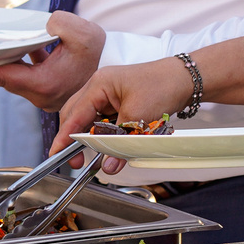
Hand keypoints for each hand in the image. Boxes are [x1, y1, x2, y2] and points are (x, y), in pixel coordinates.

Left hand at [0, 11, 105, 113]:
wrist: (117, 68)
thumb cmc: (102, 54)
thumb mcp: (83, 32)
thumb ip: (59, 24)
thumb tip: (45, 25)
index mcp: (46, 83)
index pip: (4, 76)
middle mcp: (42, 95)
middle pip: (5, 79)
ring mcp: (45, 96)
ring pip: (15, 79)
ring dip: (2, 65)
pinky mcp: (49, 91)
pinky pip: (27, 77)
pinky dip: (19, 64)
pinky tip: (19, 50)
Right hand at [51, 53, 195, 160]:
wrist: (186, 78)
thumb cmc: (163, 85)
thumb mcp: (139, 117)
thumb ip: (120, 142)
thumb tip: (109, 165)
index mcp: (98, 84)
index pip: (73, 115)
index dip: (64, 137)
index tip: (56, 154)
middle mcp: (99, 87)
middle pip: (76, 116)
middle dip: (74, 139)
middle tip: (76, 161)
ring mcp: (108, 93)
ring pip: (90, 120)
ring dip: (92, 137)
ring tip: (98, 153)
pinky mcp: (119, 101)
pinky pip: (104, 120)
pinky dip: (105, 133)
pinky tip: (112, 143)